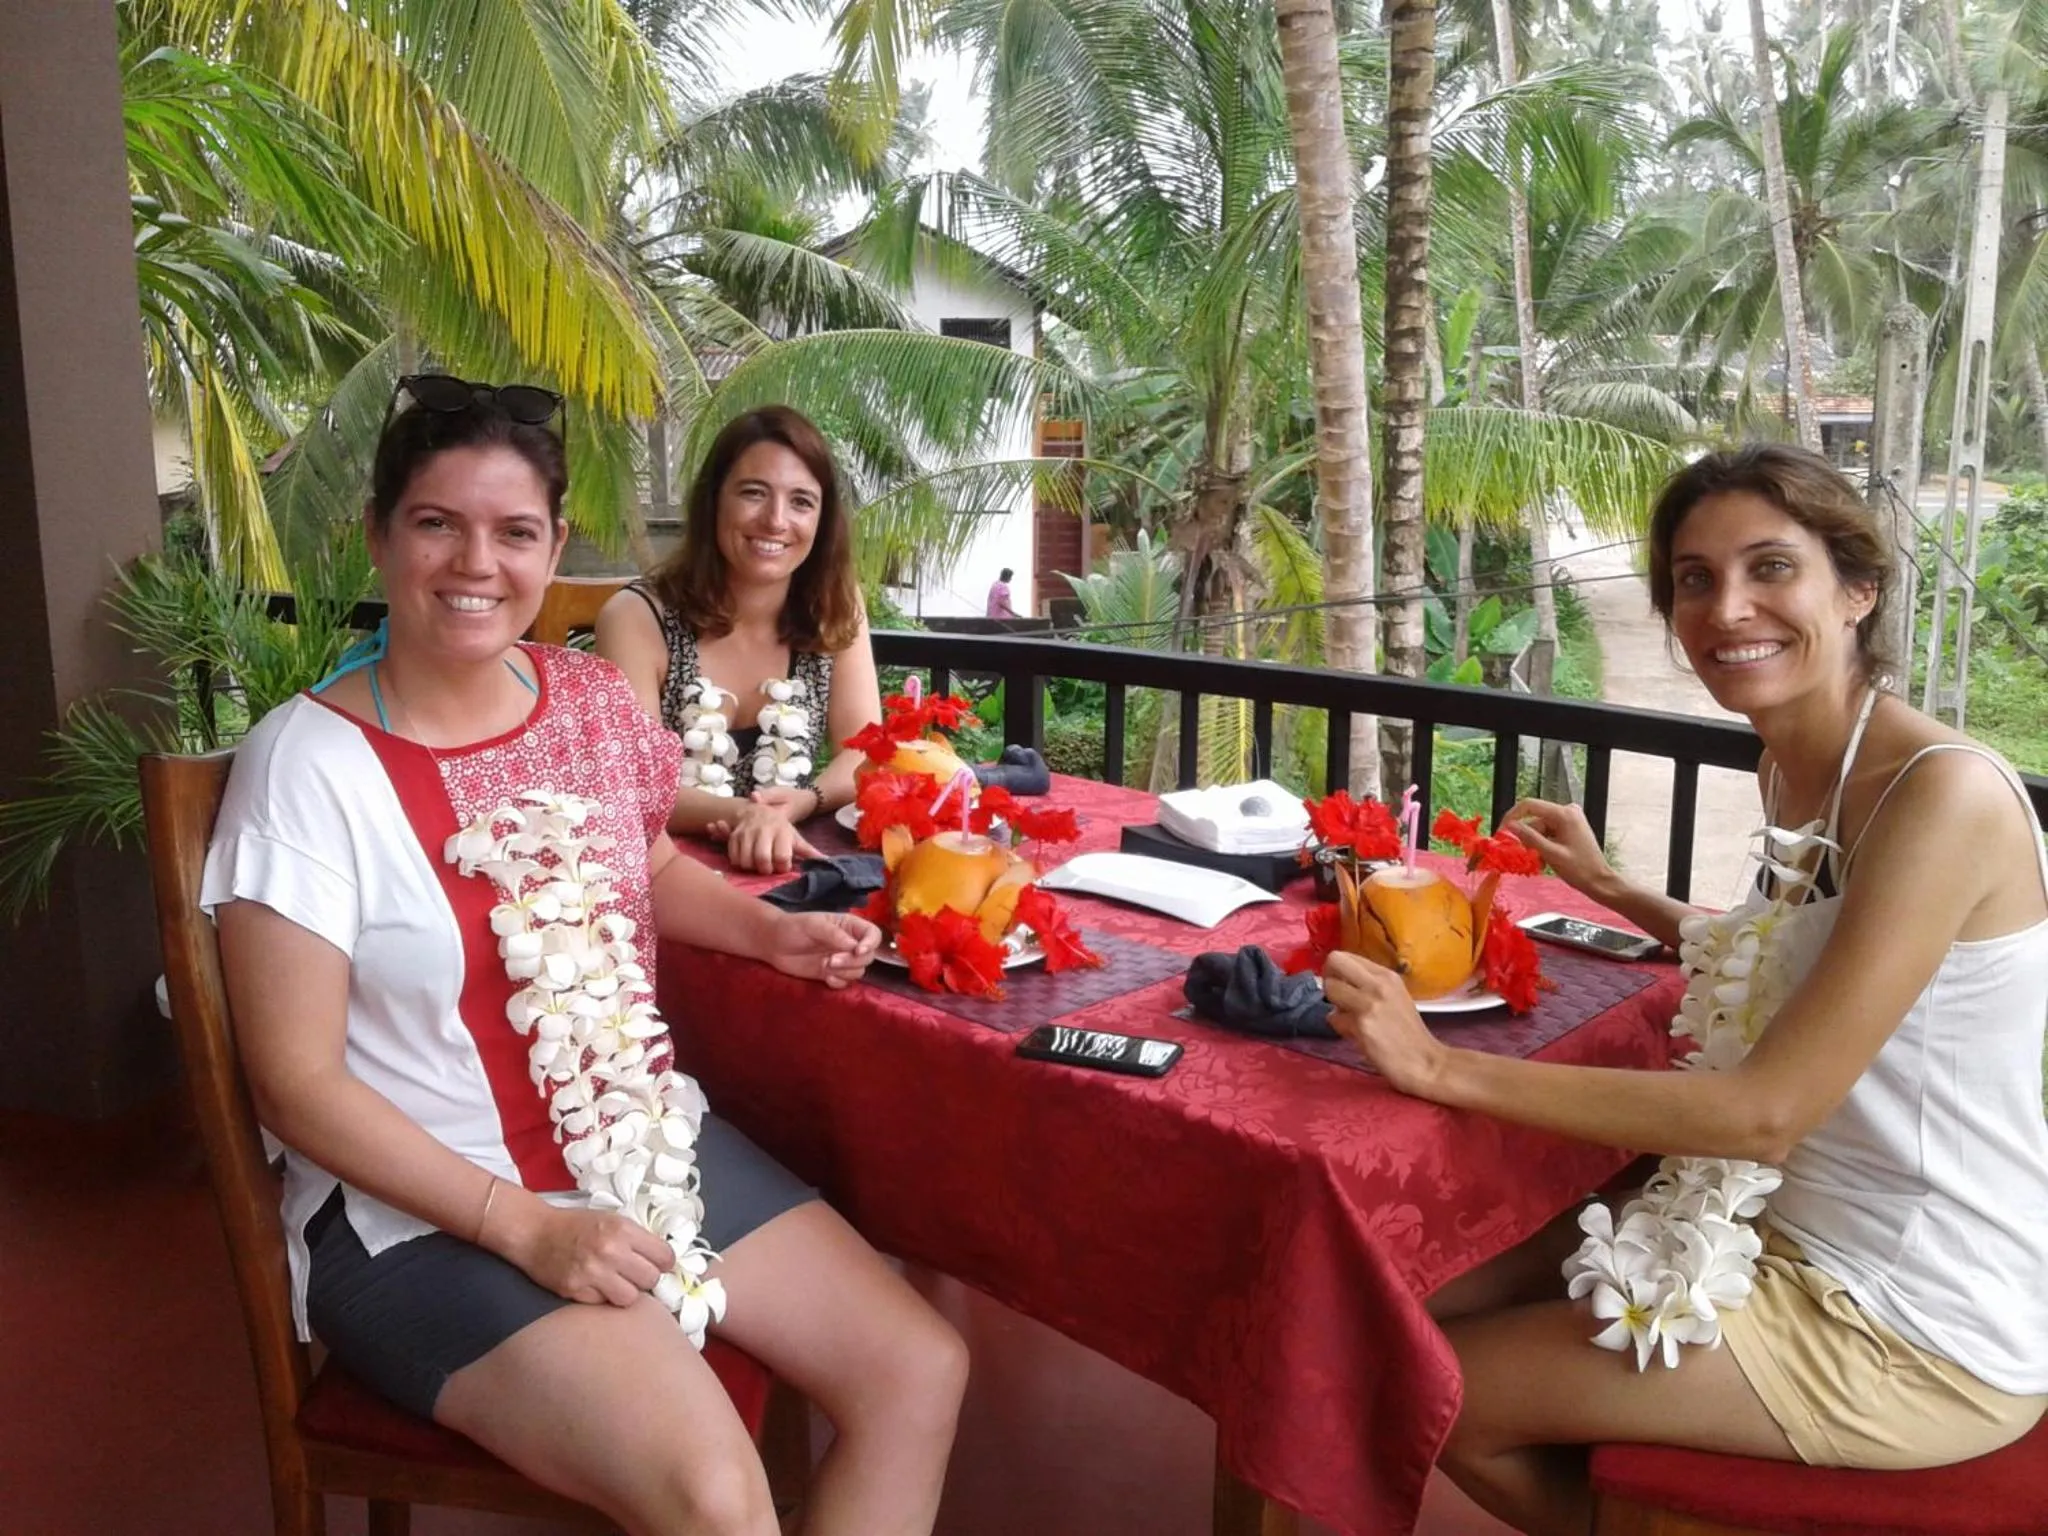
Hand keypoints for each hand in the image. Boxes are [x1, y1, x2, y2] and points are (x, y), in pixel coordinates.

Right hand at [494, 1199, 677, 1306]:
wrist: (534, 1231)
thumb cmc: (575, 1225)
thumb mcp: (611, 1220)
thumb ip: (636, 1238)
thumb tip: (664, 1260)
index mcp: (623, 1229)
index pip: (664, 1256)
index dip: (663, 1262)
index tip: (658, 1264)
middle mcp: (610, 1250)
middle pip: (650, 1279)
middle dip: (645, 1278)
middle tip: (634, 1273)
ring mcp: (592, 1272)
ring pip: (630, 1297)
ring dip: (626, 1292)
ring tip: (616, 1282)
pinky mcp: (576, 1290)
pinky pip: (604, 1303)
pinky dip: (602, 1297)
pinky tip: (594, 1285)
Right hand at [712, 795, 821, 874]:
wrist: (757, 810)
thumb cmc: (779, 828)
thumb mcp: (795, 837)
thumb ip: (808, 851)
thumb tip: (827, 861)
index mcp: (781, 830)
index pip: (782, 856)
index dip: (783, 867)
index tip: (784, 866)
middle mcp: (763, 830)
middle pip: (762, 859)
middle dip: (766, 870)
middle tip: (769, 869)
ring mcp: (747, 832)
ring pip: (746, 860)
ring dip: (752, 868)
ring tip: (758, 865)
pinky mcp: (734, 836)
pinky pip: (734, 857)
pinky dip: (739, 863)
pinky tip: (747, 860)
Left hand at [766, 910, 881, 988]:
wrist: (774, 943)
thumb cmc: (794, 927)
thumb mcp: (814, 925)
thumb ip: (834, 934)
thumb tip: (853, 946)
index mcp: (849, 926)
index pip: (872, 934)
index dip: (871, 944)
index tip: (858, 951)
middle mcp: (849, 943)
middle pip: (868, 957)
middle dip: (852, 961)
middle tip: (831, 960)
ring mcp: (841, 960)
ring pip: (858, 971)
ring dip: (845, 972)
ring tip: (825, 966)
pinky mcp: (831, 974)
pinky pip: (845, 983)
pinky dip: (838, 982)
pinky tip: (826, 977)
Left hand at [1322, 951, 1449, 1097]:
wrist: (1425, 1062)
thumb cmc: (1408, 1033)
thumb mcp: (1395, 997)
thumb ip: (1369, 986)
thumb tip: (1338, 981)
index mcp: (1387, 976)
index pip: (1346, 956)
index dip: (1336, 971)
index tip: (1342, 986)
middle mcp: (1378, 984)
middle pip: (1334, 961)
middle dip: (1328, 978)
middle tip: (1337, 997)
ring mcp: (1369, 1003)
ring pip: (1329, 988)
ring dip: (1334, 1005)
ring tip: (1350, 1019)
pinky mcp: (1361, 1025)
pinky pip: (1333, 1018)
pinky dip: (1341, 1027)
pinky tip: (1358, 1036)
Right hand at [1501, 797, 1612, 897]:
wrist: (1599, 881)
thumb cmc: (1579, 870)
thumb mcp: (1551, 854)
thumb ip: (1529, 837)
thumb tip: (1509, 826)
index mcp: (1564, 814)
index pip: (1529, 805)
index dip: (1512, 816)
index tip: (1501, 831)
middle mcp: (1568, 811)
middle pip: (1535, 819)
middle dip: (1528, 837)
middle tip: (1525, 856)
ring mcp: (1570, 818)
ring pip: (1540, 827)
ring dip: (1536, 844)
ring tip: (1540, 862)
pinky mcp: (1571, 826)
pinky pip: (1549, 832)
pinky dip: (1544, 844)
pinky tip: (1546, 858)